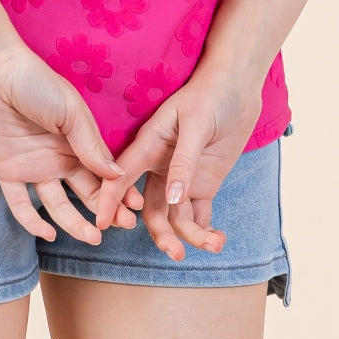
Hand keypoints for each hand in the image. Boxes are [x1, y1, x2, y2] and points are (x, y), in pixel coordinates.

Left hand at [0, 41, 140, 244]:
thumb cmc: (37, 83)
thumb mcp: (71, 112)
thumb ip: (91, 145)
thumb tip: (117, 174)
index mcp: (78, 140)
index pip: (103, 173)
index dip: (119, 190)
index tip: (135, 207)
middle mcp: (59, 157)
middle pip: (86, 191)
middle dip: (106, 209)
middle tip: (123, 226)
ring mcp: (34, 166)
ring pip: (58, 204)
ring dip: (75, 223)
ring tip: (94, 238)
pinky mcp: (8, 171)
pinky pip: (20, 204)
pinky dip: (33, 222)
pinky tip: (49, 234)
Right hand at [85, 67, 264, 260]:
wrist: (237, 86)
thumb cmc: (211, 94)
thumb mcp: (195, 124)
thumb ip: (184, 162)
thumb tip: (174, 200)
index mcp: (149, 144)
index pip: (121, 175)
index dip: (109, 199)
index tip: (101, 224)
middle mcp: (159, 165)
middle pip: (150, 208)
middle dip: (160, 233)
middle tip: (176, 252)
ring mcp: (180, 177)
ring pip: (174, 216)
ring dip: (188, 235)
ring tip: (212, 244)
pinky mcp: (202, 183)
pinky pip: (198, 214)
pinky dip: (206, 231)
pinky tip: (218, 239)